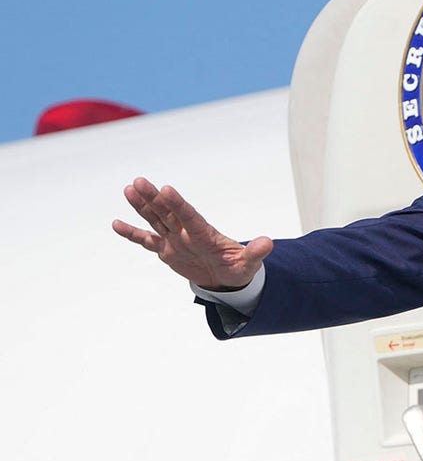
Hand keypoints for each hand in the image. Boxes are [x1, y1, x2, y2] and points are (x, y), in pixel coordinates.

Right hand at [112, 177, 272, 289]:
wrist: (227, 278)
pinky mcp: (167, 251)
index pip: (190, 216)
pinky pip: (147, 241)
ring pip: (156, 220)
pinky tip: (117, 224)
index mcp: (205, 234)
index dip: (178, 205)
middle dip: (154, 199)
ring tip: (129, 190)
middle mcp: (187, 232)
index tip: (167, 189)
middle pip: (168, 213)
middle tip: (139, 181)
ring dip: (142, 207)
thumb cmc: (238, 268)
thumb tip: (268, 243)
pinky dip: (133, 234)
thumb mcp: (248, 264)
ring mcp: (175, 240)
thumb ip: (255, 253)